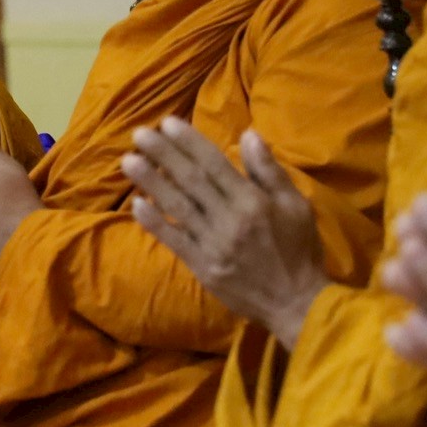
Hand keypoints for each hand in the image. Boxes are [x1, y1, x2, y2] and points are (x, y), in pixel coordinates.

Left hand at [124, 120, 327, 348]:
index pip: (214, 163)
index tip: (168, 123)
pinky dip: (154, 222)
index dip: (189, 142)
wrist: (296, 303)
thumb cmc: (298, 249)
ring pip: (176, 207)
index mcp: (252, 201)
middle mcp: (229, 219)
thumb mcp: (296, 205)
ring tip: (128, 161)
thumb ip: (269, 171)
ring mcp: (213, 244)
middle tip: (139, 134)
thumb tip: (249, 134)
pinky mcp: (202, 267)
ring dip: (150, 182)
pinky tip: (136, 204)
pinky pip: (174, 241)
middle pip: (190, 180)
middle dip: (163, 154)